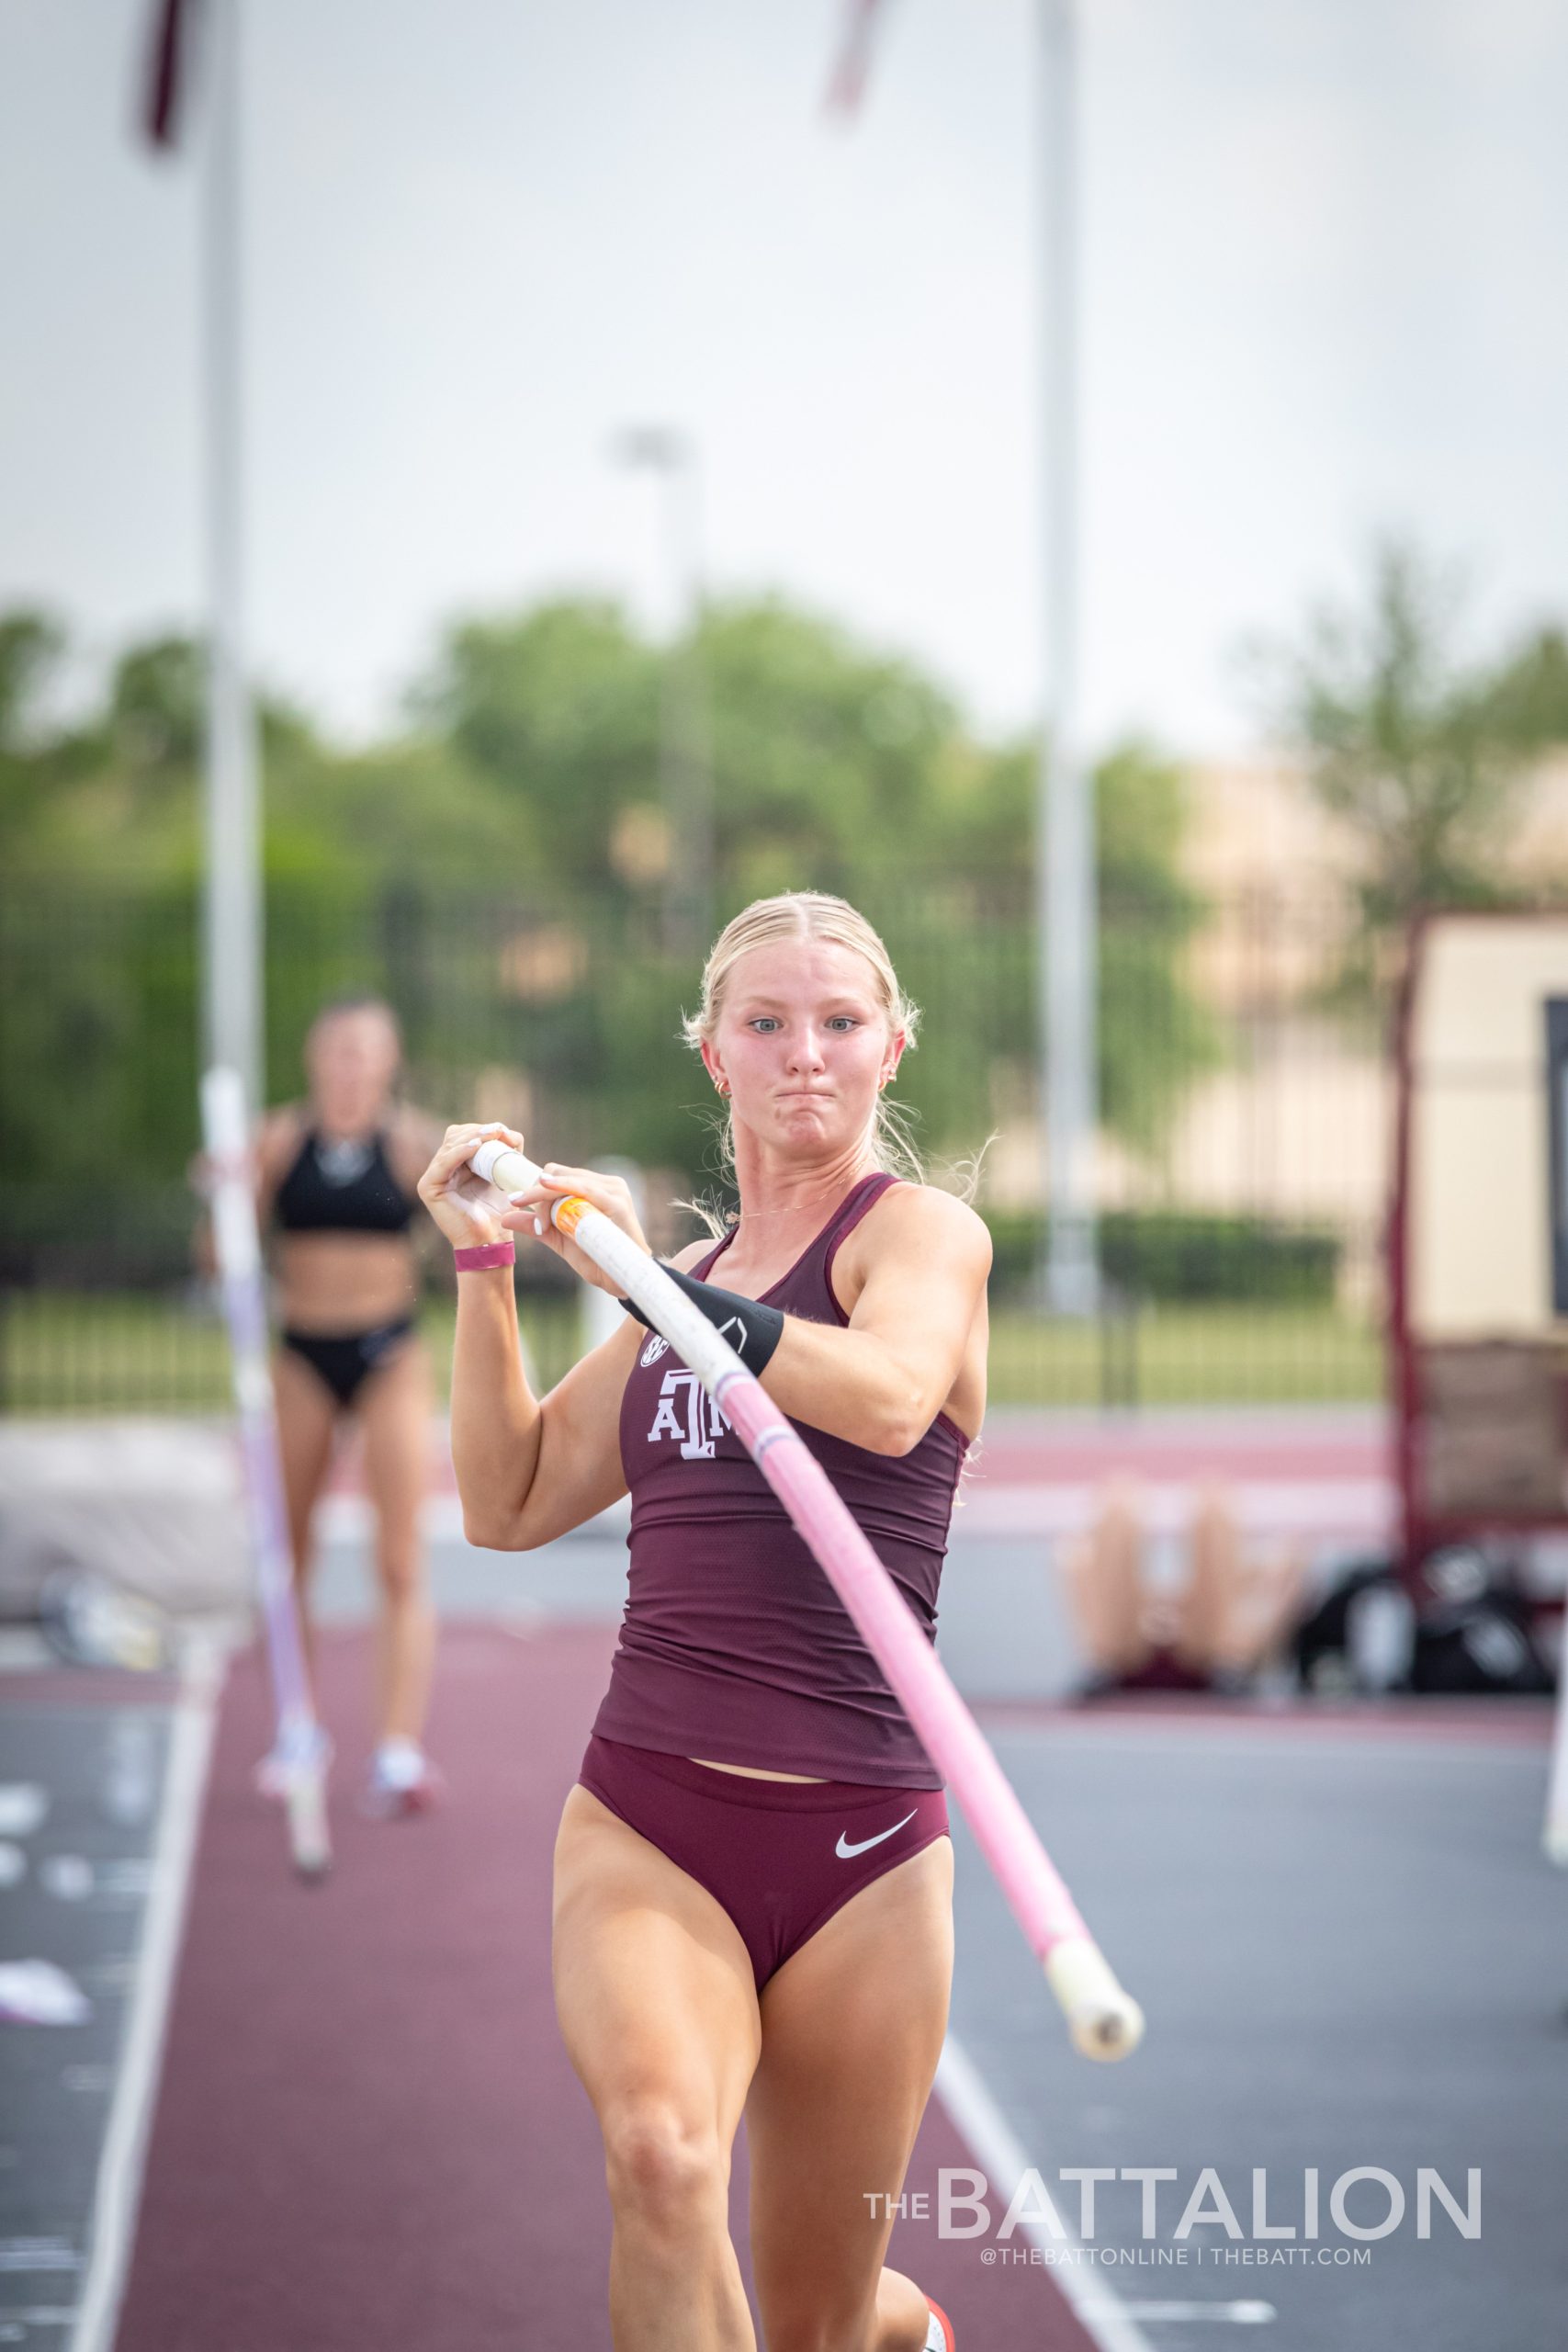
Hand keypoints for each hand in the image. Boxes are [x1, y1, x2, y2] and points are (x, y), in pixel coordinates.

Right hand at [416, 1123, 528, 1250]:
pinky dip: (460, 1151)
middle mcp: (442, 1168)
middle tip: (500, 1131)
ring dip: (473, 1136)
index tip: (506, 1131)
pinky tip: (477, 1145)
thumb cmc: (500, 1212)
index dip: (484, 1129)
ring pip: (450, 1144)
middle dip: (479, 1130)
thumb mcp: (506, 1176)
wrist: (491, 1240)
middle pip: (456, 1135)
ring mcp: (433, 1177)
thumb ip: (507, 1154)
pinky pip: (444, 1162)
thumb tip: (510, 1133)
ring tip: (493, 1134)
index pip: (466, 1135)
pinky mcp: (428, 1187)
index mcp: (457, 1164)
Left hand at [500, 1162, 651, 1294]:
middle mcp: (604, 1184)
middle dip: (537, 1194)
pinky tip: (545, 1184)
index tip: (514, 1201)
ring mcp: (612, 1190)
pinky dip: (562, 1185)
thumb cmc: (597, 1259)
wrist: (623, 1281)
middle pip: (558, 1173)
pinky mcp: (616, 1201)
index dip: (534, 1187)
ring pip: (566, 1178)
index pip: (557, 1175)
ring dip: (545, 1197)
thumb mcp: (560, 1240)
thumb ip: (537, 1226)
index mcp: (593, 1189)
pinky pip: (583, 1187)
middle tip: (530, 1217)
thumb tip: (505, 1217)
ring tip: (543, 1223)